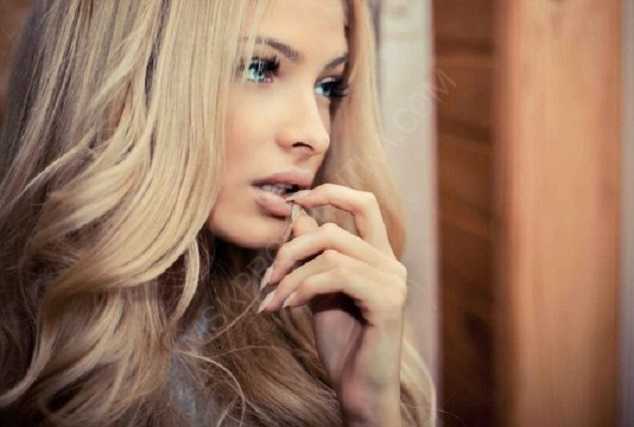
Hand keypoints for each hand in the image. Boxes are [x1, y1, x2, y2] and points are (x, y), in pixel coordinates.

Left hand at [257, 183, 406, 422]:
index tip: (293, 201)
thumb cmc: (342, 342)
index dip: (329, 192)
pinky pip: (337, 275)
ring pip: (330, 252)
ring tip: (273, 300)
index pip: (364, 203)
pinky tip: (286, 307)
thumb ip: (313, 254)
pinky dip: (303, 288)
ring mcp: (393, 281)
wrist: (359, 389)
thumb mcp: (319, 290)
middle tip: (267, 277)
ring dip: (291, 276)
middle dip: (291, 248)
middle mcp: (391, 263)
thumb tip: (297, 213)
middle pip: (333, 228)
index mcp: (378, 256)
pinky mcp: (388, 301)